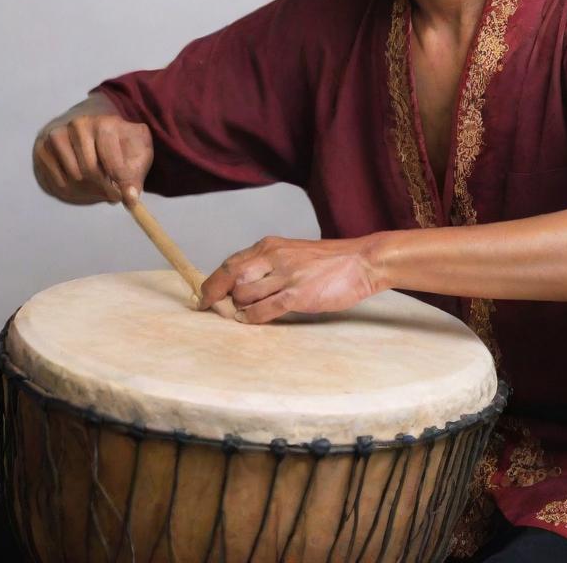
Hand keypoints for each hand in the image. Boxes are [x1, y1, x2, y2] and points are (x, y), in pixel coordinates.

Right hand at [33, 114, 152, 206]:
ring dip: (88, 192)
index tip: (124, 196)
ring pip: (73, 179)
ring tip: (99, 188)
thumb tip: (130, 199)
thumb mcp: (136, 154)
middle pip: (90, 171)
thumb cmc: (117, 144)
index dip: (119, 181)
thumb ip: (135, 176)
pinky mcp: (42, 149)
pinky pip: (56, 183)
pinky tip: (82, 186)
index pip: (111, 159)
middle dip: (103, 188)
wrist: (90, 129)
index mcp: (105, 123)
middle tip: (112, 196)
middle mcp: (79, 125)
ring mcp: (57, 136)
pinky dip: (71, 192)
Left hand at [199, 235, 381, 324]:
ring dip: (238, 308)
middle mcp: (274, 257)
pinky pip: (264, 310)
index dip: (213, 282)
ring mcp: (286, 275)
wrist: (362, 261)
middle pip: (229, 277)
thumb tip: (240, 286)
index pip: (230, 263)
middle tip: (211, 309)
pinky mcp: (298, 294)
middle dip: (215, 296)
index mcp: (271, 246)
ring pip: (243, 295)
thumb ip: (268, 264)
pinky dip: (252, 318)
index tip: (204, 297)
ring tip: (244, 314)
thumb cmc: (329, 262)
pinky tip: (252, 320)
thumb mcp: (293, 253)